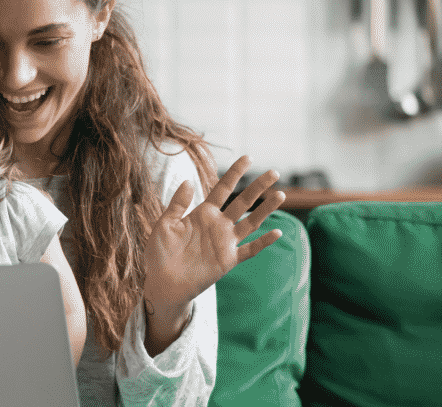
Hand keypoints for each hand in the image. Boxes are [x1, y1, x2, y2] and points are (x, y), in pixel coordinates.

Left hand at [142, 156, 284, 309]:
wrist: (162, 282)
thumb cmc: (160, 253)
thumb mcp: (165, 224)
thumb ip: (177, 204)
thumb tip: (188, 180)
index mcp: (203, 213)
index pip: (222, 189)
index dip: (234, 173)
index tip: (248, 157)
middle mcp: (218, 225)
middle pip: (242, 202)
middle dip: (258, 187)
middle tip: (274, 172)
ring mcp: (225, 242)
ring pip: (251, 222)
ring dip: (266, 210)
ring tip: (280, 195)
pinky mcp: (228, 260)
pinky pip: (250, 250)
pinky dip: (263, 243)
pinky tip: (276, 232)